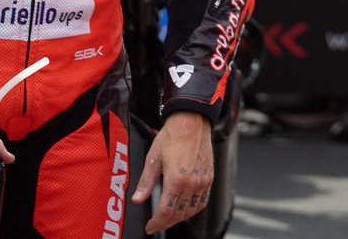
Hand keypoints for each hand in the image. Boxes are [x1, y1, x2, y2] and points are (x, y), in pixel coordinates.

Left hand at [134, 111, 213, 234]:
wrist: (191, 122)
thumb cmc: (172, 136)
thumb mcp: (153, 158)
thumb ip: (146, 182)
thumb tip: (137, 198)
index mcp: (176, 179)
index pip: (166, 211)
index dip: (156, 223)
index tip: (150, 226)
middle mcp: (192, 183)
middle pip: (179, 214)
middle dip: (166, 223)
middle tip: (157, 224)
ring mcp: (203, 181)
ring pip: (192, 210)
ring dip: (179, 218)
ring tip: (169, 217)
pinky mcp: (209, 177)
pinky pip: (203, 201)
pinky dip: (193, 209)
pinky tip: (185, 207)